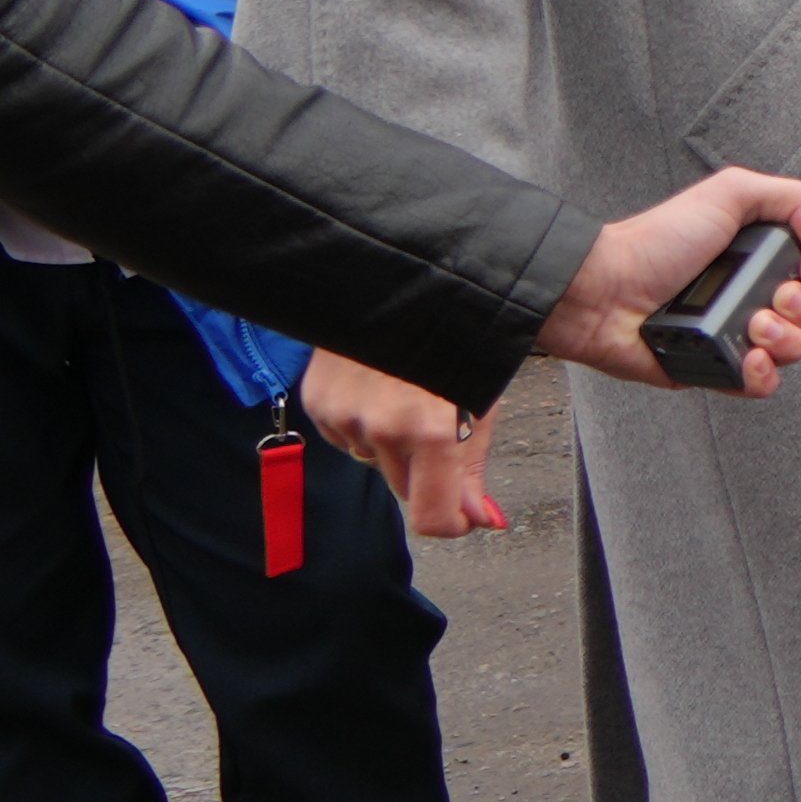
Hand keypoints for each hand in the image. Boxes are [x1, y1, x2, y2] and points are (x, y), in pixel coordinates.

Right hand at [303, 353, 506, 536]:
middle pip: (407, 489)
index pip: (433, 517)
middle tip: (445, 423)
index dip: (453, 522)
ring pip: (378, 461)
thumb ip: (473, 468)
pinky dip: (367, 424)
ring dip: (397, 445)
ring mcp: (344, 415)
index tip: (465, 514)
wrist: (394, 279)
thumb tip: (481, 520)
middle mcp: (382, 428)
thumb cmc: (454, 333)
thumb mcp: (481, 398)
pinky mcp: (319, 402)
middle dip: (430, 472)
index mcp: (432, 430)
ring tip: (413, 394)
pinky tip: (382, 388)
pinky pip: (348, 438)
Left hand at [536, 170, 800, 390]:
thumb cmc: (653, 243)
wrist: (606, 292)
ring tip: (750, 323)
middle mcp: (754, 295)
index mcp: (761, 257)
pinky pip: (764, 383)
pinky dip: (761, 372)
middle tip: (773, 295)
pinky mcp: (718, 369)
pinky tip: (745, 354)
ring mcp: (738, 334)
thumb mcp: (730, 192)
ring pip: (797, 349)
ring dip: (783, 337)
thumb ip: (792, 198)